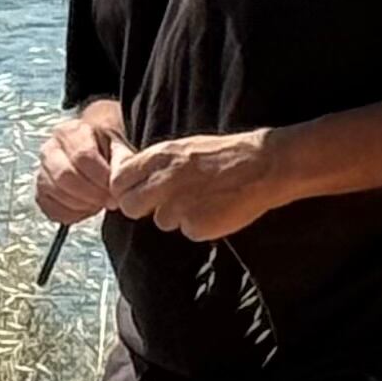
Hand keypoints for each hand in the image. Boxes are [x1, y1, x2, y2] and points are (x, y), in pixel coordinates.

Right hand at [34, 100, 128, 225]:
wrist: (91, 153)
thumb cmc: (104, 150)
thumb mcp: (118, 147)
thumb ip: (121, 160)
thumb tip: (119, 179)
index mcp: (70, 132)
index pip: (82, 156)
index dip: (101, 178)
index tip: (115, 189)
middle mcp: (50, 148)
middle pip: (65, 175)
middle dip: (91, 194)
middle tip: (108, 200)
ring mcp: (42, 171)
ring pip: (55, 192)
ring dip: (81, 204)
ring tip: (98, 202)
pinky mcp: (40, 192)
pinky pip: (50, 208)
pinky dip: (70, 214)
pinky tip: (85, 208)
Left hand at [108, 130, 287, 240]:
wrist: (263, 166)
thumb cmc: (223, 156)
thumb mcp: (182, 149)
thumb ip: (153, 165)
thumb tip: (129, 180)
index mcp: (160, 157)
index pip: (118, 180)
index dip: (126, 189)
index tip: (137, 192)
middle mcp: (165, 180)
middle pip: (129, 206)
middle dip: (141, 208)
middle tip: (161, 205)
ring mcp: (180, 205)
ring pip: (161, 222)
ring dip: (176, 217)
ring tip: (201, 201)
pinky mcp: (198, 226)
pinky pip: (187, 232)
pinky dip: (198, 226)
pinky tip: (214, 210)